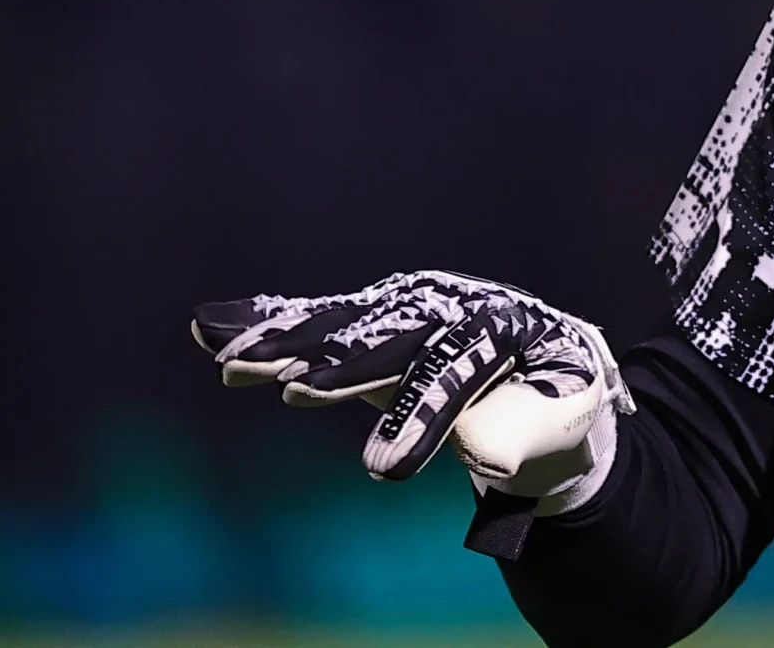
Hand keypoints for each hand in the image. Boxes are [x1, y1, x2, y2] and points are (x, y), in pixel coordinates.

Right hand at [191, 270, 633, 505]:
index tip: (382, 469)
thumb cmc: (559, 403)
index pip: (459, 367)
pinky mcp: (376, 319)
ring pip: (344, 324)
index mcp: (504, 324)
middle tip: (293, 392)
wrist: (551, 375)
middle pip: (393, 333)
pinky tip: (208, 324)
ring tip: (231, 361)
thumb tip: (487, 453)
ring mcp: (411, 305)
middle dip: (341, 363)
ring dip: (287, 341)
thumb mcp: (564, 420)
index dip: (420, 415)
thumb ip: (528, 433)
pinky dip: (267, 323)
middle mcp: (452, 303)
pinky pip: (318, 320)